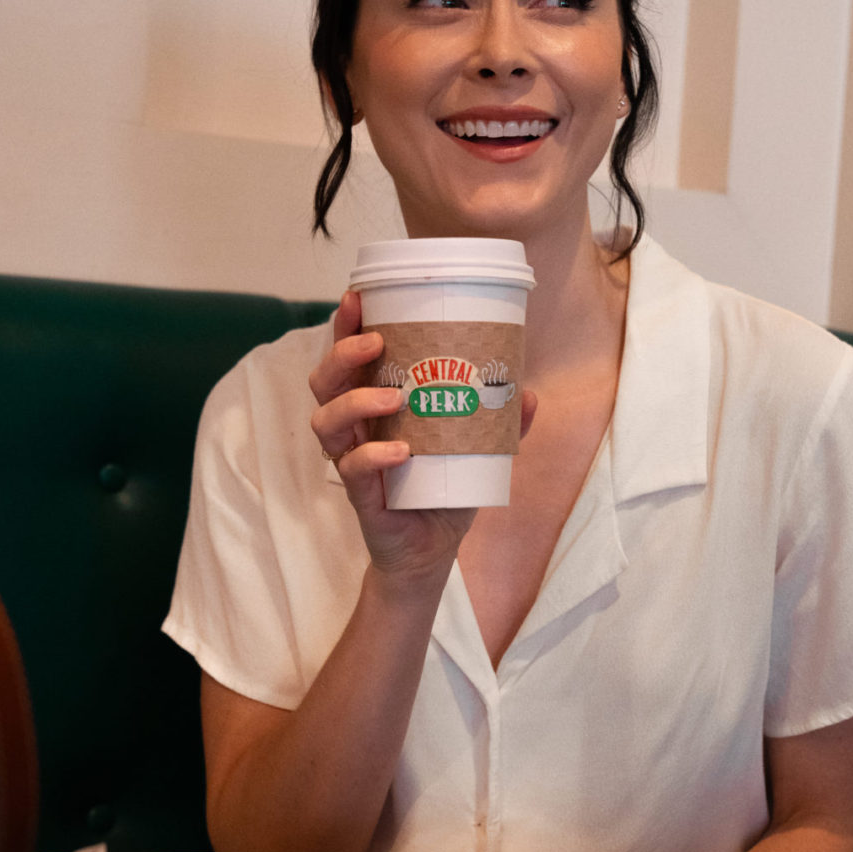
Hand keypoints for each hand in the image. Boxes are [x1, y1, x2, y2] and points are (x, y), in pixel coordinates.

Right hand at [310, 292, 534, 588]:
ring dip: (356, 402)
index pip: (348, 360)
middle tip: (375, 343)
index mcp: (374, 408)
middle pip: (324, 382)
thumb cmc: (444, 492)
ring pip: (326, 422)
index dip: (344, 327)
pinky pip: (353, 470)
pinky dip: (374, 457)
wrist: (431, 554)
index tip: (356, 297)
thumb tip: (528, 392)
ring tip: (393, 398)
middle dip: (342, 355)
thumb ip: (500, 423)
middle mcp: (354, 430)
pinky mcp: (361, 497)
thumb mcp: (476, 451)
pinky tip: (401, 452)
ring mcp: (352, 462)